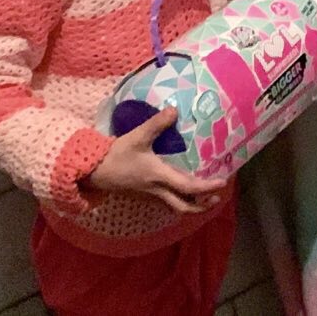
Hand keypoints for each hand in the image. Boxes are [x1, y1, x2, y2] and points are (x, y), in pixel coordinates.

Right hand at [84, 108, 224, 213]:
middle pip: (184, 207)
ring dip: (192, 205)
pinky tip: (182, 191)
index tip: (223, 183)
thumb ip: (157, 123)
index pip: (189, 187)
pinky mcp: (143, 195)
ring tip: (205, 197)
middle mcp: (157, 190)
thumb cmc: (116, 155)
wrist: (93, 172)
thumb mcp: (137, 136)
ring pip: (175, 207)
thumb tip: (174, 110)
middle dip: (202, 206)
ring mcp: (150, 196)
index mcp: (159, 177)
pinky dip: (179, 200)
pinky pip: (166, 203)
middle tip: (217, 198)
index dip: (207, 186)